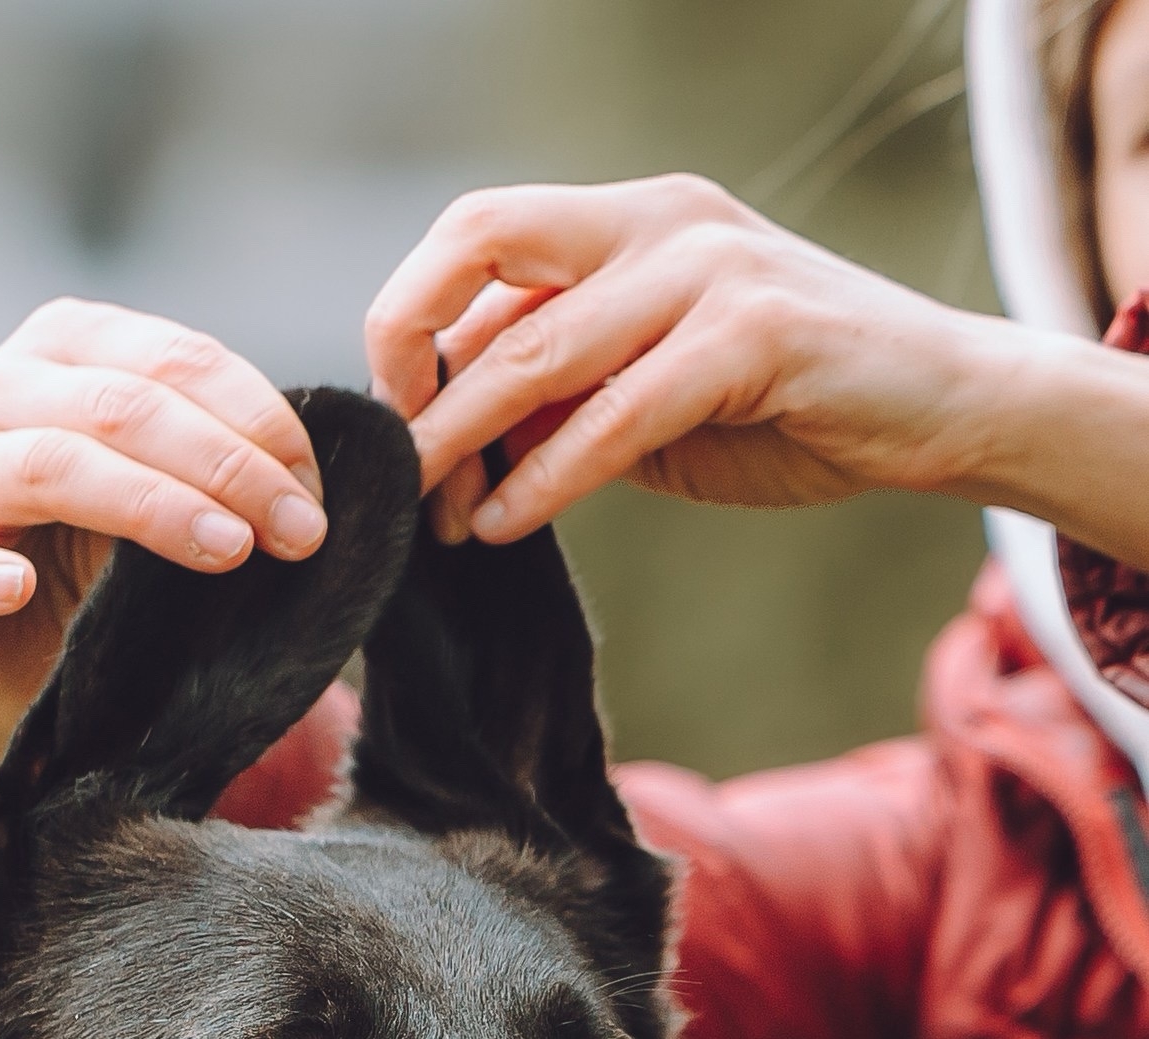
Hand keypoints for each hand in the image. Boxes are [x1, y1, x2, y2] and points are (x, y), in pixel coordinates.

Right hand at [0, 300, 329, 786]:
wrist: (20, 651)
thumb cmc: (106, 554)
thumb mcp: (172, 491)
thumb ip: (223, 466)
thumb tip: (319, 485)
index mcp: (67, 347)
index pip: (171, 359)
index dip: (254, 419)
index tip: (317, 490)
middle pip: (120, 406)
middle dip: (225, 466)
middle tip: (298, 532)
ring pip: (51, 465)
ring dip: (149, 507)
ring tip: (227, 551)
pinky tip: (20, 588)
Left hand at [364, 179, 1148, 571]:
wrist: (942, 409)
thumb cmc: (791, 407)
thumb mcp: (647, 398)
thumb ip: (560, 396)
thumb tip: (449, 440)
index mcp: (629, 219)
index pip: (476, 235)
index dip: (411, 322)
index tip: (394, 421)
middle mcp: (662, 219)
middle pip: (480, 249)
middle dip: (413, 365)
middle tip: (392, 469)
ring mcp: (710, 267)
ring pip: (538, 347)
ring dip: (464, 442)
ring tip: (433, 516)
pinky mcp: (755, 333)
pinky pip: (617, 412)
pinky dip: (547, 477)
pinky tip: (506, 524)